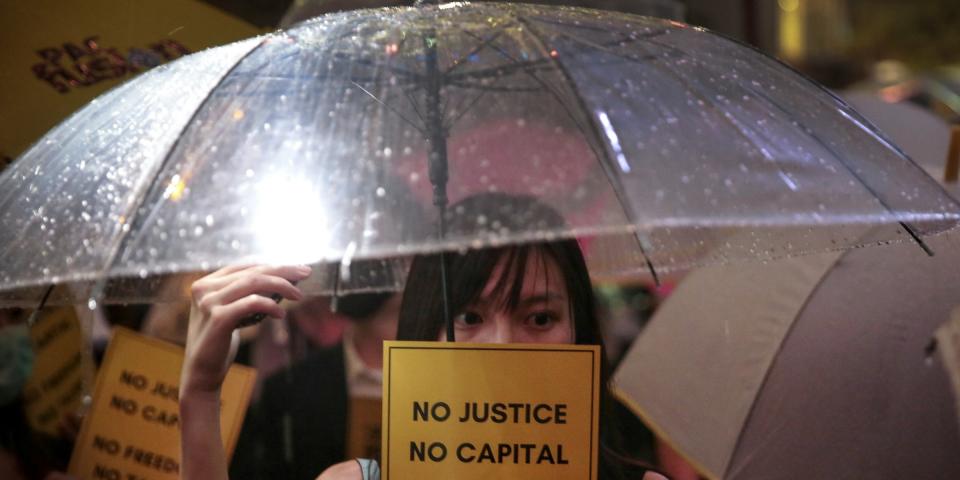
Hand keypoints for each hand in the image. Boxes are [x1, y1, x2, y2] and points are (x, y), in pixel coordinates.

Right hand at [181, 264, 310, 396]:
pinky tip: (281, 314)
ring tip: (298, 295)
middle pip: (252, 272)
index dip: (273, 264)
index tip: (297, 268)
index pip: (245, 265)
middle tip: (306, 272)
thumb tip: (283, 281)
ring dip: (281, 285)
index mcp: (207, 283)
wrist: (201, 372)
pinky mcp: (217, 318)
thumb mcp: (231, 312)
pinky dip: (270, 305)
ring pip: (253, 283)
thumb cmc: (220, 340)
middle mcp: (204, 289)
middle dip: (283, 270)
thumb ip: (245, 295)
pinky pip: (251, 303)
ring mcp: (209, 302)